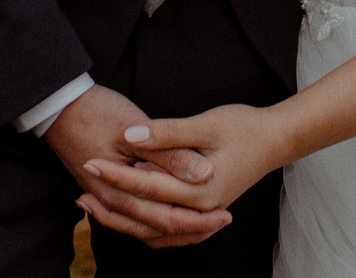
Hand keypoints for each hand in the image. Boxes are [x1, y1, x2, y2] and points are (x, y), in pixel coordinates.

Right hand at [45, 86, 229, 247]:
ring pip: (144, 226)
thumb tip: (205, 174)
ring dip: (174, 228)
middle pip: (156, 230)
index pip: (165, 220)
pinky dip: (155, 218)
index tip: (226, 215)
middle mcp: (112, 202)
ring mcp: (105, 196)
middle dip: (192, 230)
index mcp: (120, 192)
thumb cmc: (94, 112)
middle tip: (224, 221)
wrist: (56, 105)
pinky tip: (169, 209)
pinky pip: (133, 214)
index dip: (198, 221)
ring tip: (204, 223)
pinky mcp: (104, 187)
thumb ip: (169, 154)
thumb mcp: (135, 130)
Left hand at [83, 106, 284, 224]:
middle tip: (81, 187)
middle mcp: (200, 210)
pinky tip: (126, 215)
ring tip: (94, 205)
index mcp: (200, 190)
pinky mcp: (201, 213)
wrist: (273, 140)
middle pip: (147, 218)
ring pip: (154, 231)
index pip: (148, 187)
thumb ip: (168, 133)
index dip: (117, 174)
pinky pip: (167, 231)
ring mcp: (201, 216)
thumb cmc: (242, 127)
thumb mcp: (206, 124)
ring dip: (123, 220)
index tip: (91, 160)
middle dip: (112, 203)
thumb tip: (132, 136)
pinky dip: (144, 227)